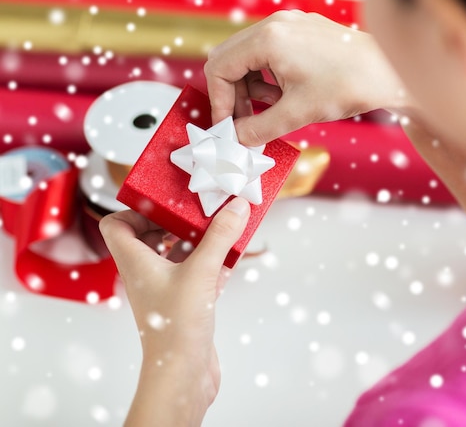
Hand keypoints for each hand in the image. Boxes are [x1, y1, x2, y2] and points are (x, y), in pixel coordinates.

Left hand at [99, 197, 250, 425]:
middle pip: (151, 235)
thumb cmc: (176, 326)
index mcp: (135, 261)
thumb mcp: (201, 271)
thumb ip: (219, 236)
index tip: (166, 204)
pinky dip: (211, 262)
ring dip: (198, 240)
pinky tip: (231, 258)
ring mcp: (165, 288)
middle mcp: (146, 273)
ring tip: (220, 229)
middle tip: (201, 211)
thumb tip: (235, 206)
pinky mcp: (184, 303)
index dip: (135, 210)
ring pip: (177, 254)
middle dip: (177, 221)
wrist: (183, 373)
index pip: (117, 225)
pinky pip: (195, 273)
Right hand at [205, 10, 413, 145]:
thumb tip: (236, 139)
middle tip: (243, 122)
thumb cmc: (349, 86)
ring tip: (270, 109)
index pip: (220, 67)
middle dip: (232, 94)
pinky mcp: (302, 30)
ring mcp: (290, 24)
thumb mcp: (296, 114)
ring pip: (248, 56)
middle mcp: (276, 24)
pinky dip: (268, 77)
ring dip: (250, 87)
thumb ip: (258, 129)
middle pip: (230, 58)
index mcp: (269, 38)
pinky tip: (283, 96)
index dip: (219, 101)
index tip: (228, 126)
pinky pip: (269, 52)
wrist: (388, 73)